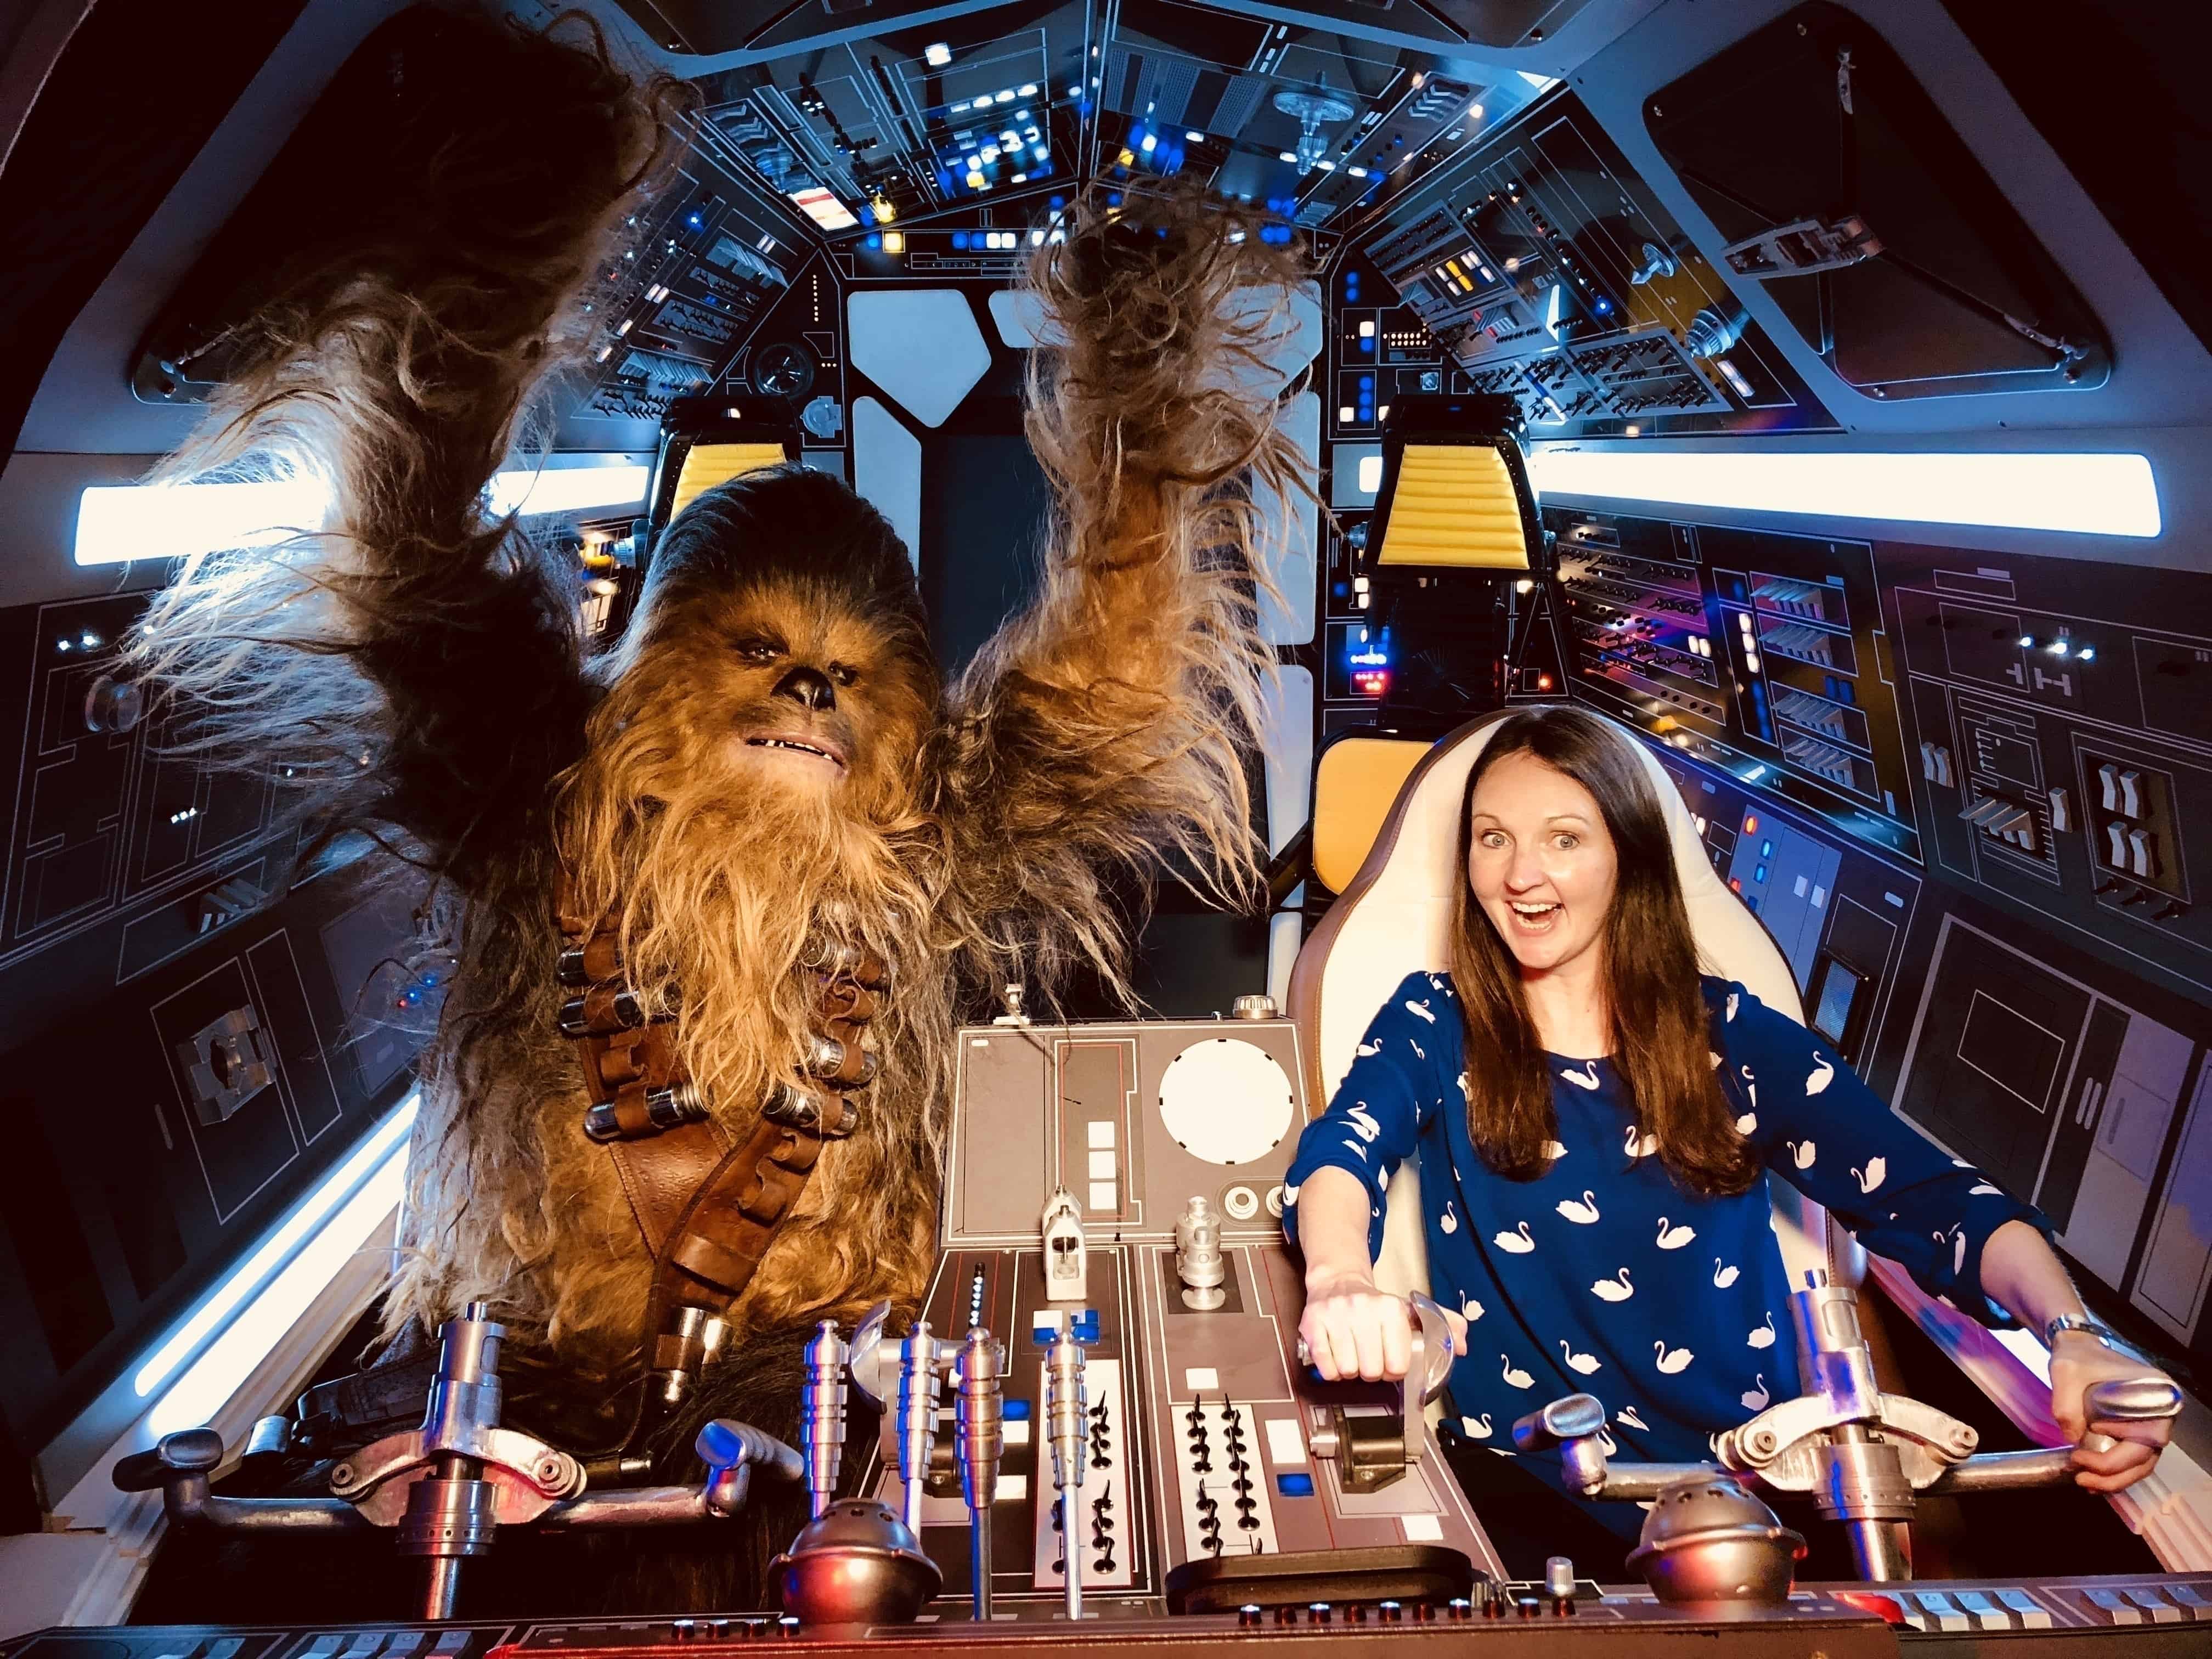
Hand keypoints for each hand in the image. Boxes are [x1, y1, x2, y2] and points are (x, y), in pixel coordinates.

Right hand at [1300, 1269, 1411, 1381]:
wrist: (1337, 1283)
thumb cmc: (1369, 1307)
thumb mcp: (1399, 1312)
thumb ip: (1417, 1332)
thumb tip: (1436, 1346)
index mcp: (1389, 1308)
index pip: (1398, 1365)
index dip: (1392, 1372)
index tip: (1388, 1365)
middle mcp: (1363, 1307)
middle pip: (1371, 1371)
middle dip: (1369, 1372)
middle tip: (1367, 1360)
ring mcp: (1336, 1314)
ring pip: (1347, 1370)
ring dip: (1349, 1370)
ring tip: (1350, 1355)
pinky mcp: (1313, 1322)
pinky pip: (1325, 1366)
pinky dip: (1330, 1371)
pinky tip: (1335, 1358)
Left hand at [2049, 1332, 2174, 1493]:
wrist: (2078, 1346)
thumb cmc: (2077, 1356)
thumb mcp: (2065, 1373)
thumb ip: (2066, 1405)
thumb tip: (2073, 1439)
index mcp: (2156, 1396)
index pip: (2141, 1444)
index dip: (2110, 1460)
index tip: (2077, 1456)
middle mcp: (2161, 1413)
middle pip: (2144, 1459)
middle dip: (2112, 1476)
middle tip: (2081, 1480)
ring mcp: (2151, 1422)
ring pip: (2140, 1464)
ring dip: (2114, 1479)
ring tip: (2084, 1483)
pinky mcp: (2137, 1428)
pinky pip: (2132, 1456)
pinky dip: (2115, 1470)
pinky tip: (2092, 1476)